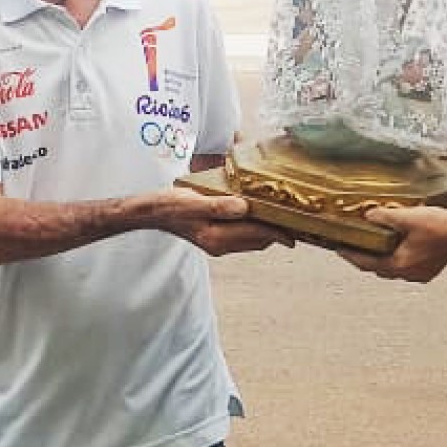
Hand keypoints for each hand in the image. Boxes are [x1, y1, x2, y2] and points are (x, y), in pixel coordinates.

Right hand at [149, 188, 292, 253]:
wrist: (152, 212)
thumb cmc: (170, 206)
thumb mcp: (194, 202)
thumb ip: (219, 205)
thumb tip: (244, 207)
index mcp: (217, 238)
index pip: (256, 235)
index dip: (278, 234)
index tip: (294, 234)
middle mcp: (220, 244)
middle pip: (258, 241)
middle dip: (276, 233)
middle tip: (294, 222)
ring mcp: (217, 243)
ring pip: (251, 240)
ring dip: (266, 231)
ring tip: (280, 217)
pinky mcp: (215, 237)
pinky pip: (242, 236)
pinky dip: (254, 228)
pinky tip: (256, 214)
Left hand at [339, 205, 446, 283]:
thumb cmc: (442, 227)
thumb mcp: (409, 217)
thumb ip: (385, 216)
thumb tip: (368, 215)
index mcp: (399, 265)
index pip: (366, 263)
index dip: (350, 255)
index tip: (339, 248)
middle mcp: (408, 274)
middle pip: (378, 267)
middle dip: (365, 256)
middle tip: (353, 244)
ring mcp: (420, 273)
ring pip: (392, 267)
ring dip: (381, 256)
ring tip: (373, 242)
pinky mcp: (430, 268)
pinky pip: (406, 264)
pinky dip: (396, 255)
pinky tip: (398, 242)